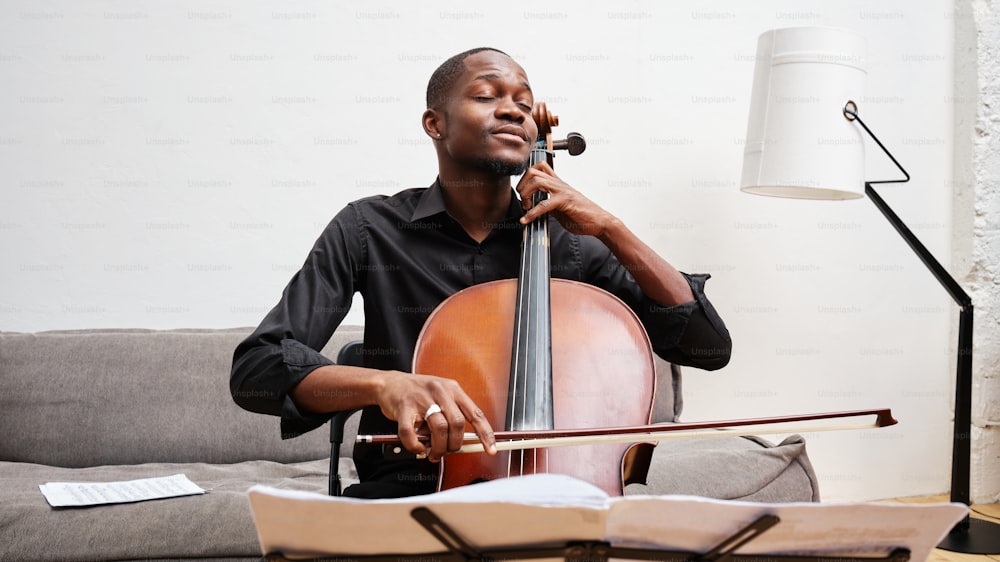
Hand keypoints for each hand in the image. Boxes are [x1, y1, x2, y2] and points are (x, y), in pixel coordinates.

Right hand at [377, 372, 495, 462]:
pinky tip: (417, 448)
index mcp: (453, 389)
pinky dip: (415, 446)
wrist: (389, 383)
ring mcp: (421, 398)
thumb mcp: (441, 395)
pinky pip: (411, 433)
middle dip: (455, 444)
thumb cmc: (417, 392)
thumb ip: (452, 415)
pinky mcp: (403, 407)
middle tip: (447, 451)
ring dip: (438, 447)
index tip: (491, 449)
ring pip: (438, 428)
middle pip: (457, 423)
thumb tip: (463, 442)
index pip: (475, 413)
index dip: (485, 433)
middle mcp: (440, 391)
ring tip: (433, 453)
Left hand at [515, 162, 618, 238]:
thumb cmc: (583, 215)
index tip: (523, 192)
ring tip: (526, 207)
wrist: (600, 221)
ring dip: (525, 195)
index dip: (526, 177)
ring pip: (536, 181)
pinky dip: (532, 213)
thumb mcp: (560, 208)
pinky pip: (544, 204)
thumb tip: (535, 207)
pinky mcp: (565, 201)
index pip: (539, 167)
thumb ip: (548, 204)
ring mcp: (562, 190)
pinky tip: (527, 219)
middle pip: (533, 171)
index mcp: (558, 184)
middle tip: (523, 201)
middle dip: (521, 186)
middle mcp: (559, 184)